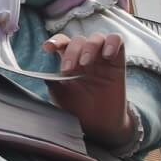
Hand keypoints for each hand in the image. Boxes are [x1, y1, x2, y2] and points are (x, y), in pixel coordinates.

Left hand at [43, 33, 134, 147]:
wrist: (98, 123)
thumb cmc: (77, 108)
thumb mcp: (60, 95)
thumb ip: (52, 82)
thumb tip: (42, 73)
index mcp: (69, 60)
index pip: (62, 42)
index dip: (55, 41)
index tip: (48, 48)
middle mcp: (85, 55)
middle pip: (78, 40)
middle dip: (72, 52)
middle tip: (69, 70)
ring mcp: (102, 57)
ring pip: (97, 37)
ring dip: (89, 47)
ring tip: (86, 64)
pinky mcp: (118, 62)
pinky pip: (118, 40)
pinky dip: (112, 43)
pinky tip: (107, 55)